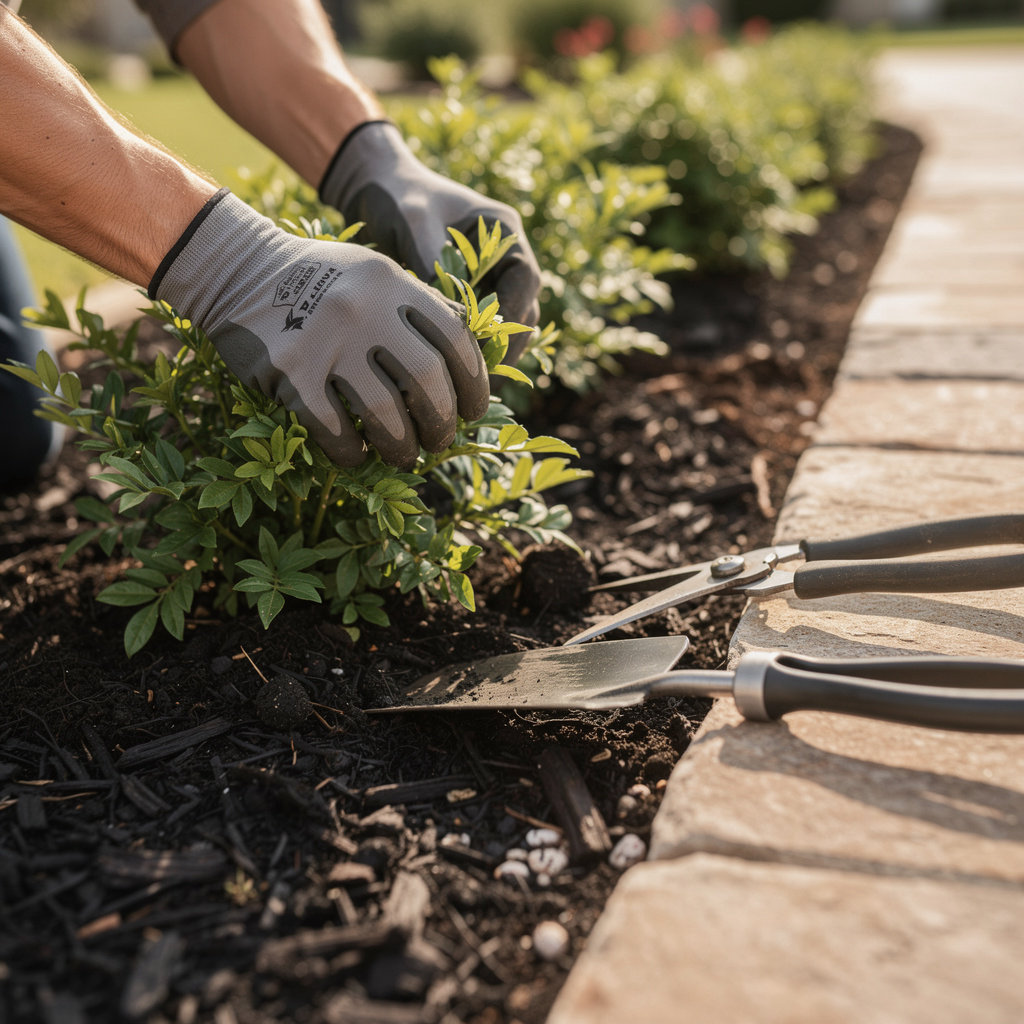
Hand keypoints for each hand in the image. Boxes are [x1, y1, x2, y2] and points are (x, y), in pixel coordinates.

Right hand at [151, 191, 488, 468]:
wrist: (235, 268)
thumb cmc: (317, 279)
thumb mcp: (374, 274)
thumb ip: (417, 308)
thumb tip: (469, 363)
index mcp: (392, 283)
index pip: (455, 340)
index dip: (474, 383)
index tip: (474, 411)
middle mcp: (364, 308)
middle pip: (426, 380)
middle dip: (442, 422)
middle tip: (441, 441)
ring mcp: (325, 339)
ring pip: (384, 412)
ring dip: (401, 446)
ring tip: (403, 456)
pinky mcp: (289, 371)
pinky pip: (333, 429)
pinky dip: (350, 452)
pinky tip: (355, 455)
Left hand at [319, 121, 541, 360]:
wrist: (376, 188)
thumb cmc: (398, 196)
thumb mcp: (414, 222)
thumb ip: (434, 263)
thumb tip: (450, 317)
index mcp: (503, 231)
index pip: (524, 280)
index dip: (511, 316)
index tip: (487, 345)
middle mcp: (504, 257)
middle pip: (521, 310)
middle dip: (503, 344)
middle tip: (479, 377)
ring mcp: (489, 278)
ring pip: (504, 326)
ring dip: (489, 353)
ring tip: (465, 380)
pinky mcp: (468, 296)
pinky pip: (478, 329)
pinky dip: (469, 349)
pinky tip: (448, 369)